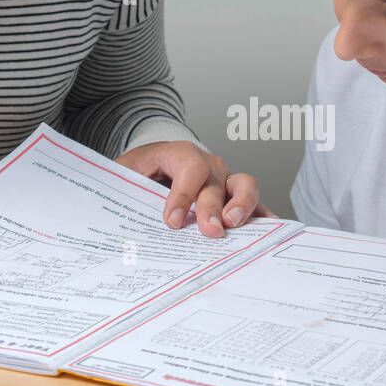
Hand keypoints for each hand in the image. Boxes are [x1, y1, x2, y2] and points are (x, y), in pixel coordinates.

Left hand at [115, 141, 275, 237]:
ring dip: (243, 205)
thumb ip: (122, 189)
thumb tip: (117, 222)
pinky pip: (255, 205)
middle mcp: (207, 165)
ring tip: (233, 225)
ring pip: (244, 185)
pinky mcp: (234, 199)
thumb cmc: (136, 174)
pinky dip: (263, 217)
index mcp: (178, 154)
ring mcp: (224, 180)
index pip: (188, 167)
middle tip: (210, 230)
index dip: (182, 194)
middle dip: (212, 206)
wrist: (148, 169)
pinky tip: (268, 231)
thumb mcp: (123, 176)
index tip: (172, 221)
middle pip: (216, 181)